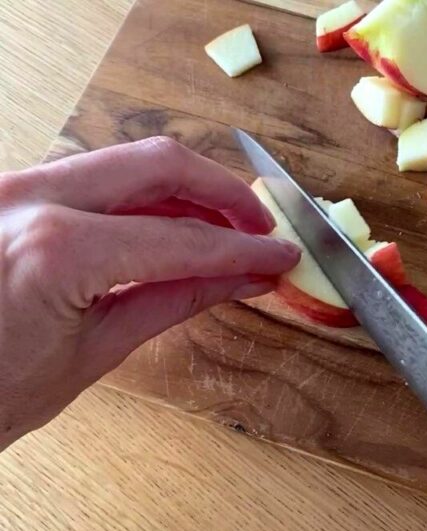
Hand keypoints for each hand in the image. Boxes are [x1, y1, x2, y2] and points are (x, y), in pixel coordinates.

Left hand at [0, 137, 299, 449]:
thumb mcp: (92, 354)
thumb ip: (175, 300)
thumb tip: (240, 279)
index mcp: (56, 250)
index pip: (184, 238)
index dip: (245, 249)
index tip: (282, 254)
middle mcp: (29, 200)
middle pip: (159, 164)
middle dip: (223, 193)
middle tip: (260, 228)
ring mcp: (10, 190)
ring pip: (123, 162)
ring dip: (184, 191)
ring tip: (224, 232)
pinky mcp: (5, 196)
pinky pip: (89, 180)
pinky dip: (140, 200)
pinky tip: (171, 229)